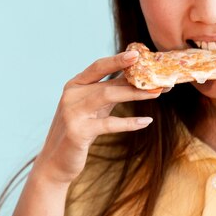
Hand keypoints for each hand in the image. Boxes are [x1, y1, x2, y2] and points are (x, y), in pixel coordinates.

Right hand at [33, 50, 162, 185]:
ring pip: (108, 97)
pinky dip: (130, 123)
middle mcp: (72, 96)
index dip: (117, 60)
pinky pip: (109, 124)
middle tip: (160, 80)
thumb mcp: (94, 108)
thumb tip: (138, 78)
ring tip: (157, 93)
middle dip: (136, 81)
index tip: (137, 54)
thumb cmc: (80, 130)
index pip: (98, 67)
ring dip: (135, 95)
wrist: (56, 161)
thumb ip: (109, 92)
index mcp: (75, 85)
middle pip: (108, 83)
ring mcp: (73, 113)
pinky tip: (147, 121)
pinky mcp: (78, 132)